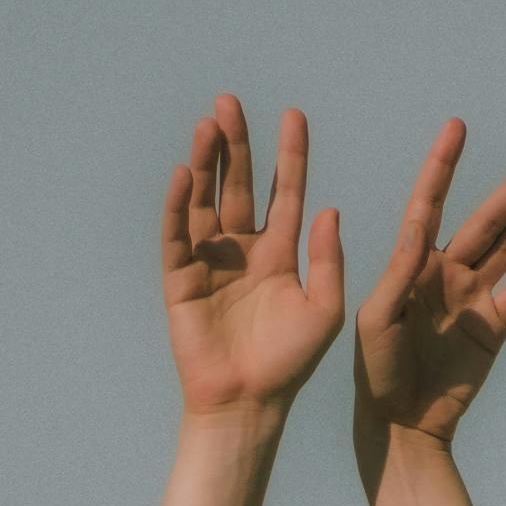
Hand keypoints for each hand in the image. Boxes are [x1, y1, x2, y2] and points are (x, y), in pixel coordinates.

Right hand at [161, 96, 344, 424]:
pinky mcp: (181, 279)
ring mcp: (209, 262)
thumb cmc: (289, 364)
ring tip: (208, 125)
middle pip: (238, 185)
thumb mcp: (325, 310)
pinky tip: (184, 174)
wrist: (248, 403)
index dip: (289, 155)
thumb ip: (328, 260)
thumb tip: (328, 209)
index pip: (285, 192)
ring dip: (205, 163)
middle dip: (235, 145)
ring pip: (205, 201)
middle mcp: (243, 250)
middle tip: (230, 103)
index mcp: (280, 254)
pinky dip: (178, 205)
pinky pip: (177, 235)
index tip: (294, 116)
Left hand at [353, 120, 505, 445]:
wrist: (400, 424)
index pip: (429, 204)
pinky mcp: (493, 330)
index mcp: (411, 266)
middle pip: (485, 222)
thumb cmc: (376, 372)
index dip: (442, 166)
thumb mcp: (378, 318)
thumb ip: (401, 273)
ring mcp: (472, 300)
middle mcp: (445, 275)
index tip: (456, 128)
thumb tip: (418, 228)